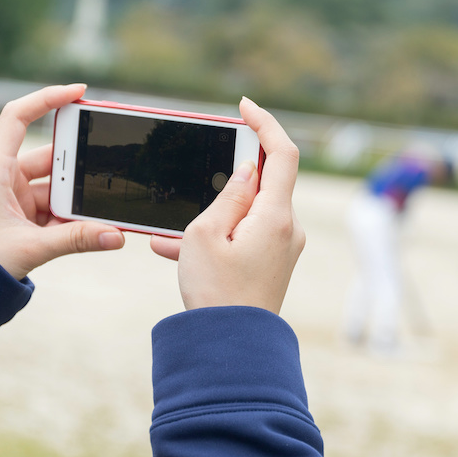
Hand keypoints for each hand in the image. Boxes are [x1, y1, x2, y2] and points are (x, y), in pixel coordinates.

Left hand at [0, 84, 124, 278]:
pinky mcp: (22, 218)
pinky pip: (54, 210)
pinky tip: (93, 229)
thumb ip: (75, 240)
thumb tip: (116, 236)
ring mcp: (14, 198)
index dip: (47, 98)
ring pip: (56, 189)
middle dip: (78, 169)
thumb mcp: (29, 248)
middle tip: (106, 171)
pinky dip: (72, 219)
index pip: (18, 118)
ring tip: (102, 212)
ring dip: (77, 201)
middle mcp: (4, 178)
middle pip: (49, 159)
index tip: (79, 92)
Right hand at [150, 98, 305, 313]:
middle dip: (226, 179)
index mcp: (276, 216)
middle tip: (196, 180)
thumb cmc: (216, 293)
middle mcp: (288, 230)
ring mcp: (282, 249)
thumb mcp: (206, 234)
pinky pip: (243, 238)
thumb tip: (248, 171)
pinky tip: (171, 251)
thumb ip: (229, 195)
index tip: (244, 107)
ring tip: (168, 234)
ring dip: (211, 217)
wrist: (231, 349)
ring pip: (246, 215)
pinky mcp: (272, 266)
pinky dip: (214, 238)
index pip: (282, 154)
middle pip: (264, 184)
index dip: (266, 124)